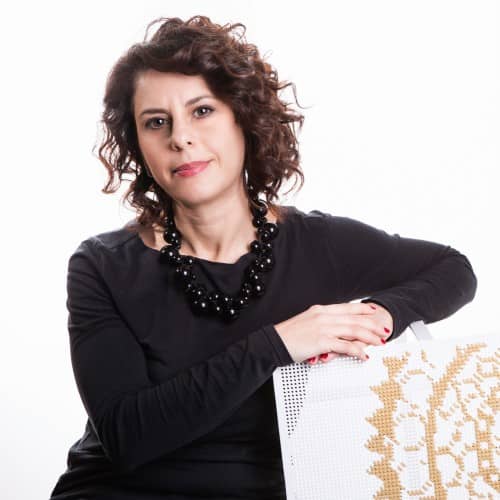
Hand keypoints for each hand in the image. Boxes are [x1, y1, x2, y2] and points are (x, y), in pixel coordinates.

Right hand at [273, 302, 391, 363]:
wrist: (275, 342)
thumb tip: (333, 326)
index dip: (362, 310)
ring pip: (354, 331)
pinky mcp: (322, 342)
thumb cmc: (289, 335)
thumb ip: (321, 321)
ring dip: (370, 337)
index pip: (347, 308)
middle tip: (383, 330)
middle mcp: (324, 316)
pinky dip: (357, 350)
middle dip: (372, 325)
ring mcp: (324, 328)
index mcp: (321, 310)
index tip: (373, 312)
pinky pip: (345, 346)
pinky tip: (363, 355)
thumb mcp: (306, 322)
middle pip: (354, 319)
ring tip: (379, 342)